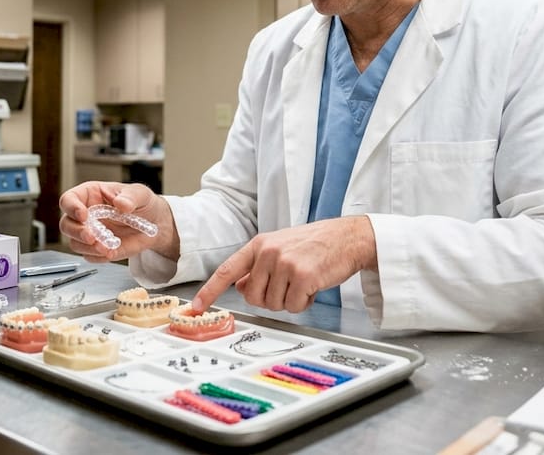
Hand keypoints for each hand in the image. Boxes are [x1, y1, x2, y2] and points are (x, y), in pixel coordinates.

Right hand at [58, 182, 177, 262]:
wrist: (155, 223)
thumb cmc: (142, 203)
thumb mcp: (140, 194)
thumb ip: (130, 197)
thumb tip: (121, 204)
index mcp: (90, 195)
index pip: (69, 200)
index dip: (72, 207)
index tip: (83, 215)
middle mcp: (86, 215)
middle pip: (66, 224)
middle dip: (77, 232)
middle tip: (91, 237)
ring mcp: (90, 233)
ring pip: (75, 243)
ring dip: (88, 248)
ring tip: (106, 248)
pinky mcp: (97, 249)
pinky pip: (90, 256)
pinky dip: (99, 256)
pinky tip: (111, 252)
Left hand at [190, 216, 375, 313]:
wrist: (348, 238)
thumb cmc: (315, 244)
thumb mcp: (280, 248)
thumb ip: (258, 266)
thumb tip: (238, 285)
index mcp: (259, 244)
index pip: (227, 270)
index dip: (209, 291)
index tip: (195, 306)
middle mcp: (268, 252)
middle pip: (252, 297)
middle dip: (269, 298)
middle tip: (288, 285)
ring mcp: (285, 263)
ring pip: (273, 304)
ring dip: (290, 300)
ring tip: (304, 281)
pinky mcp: (303, 276)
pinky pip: (294, 306)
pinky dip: (304, 303)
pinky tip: (314, 285)